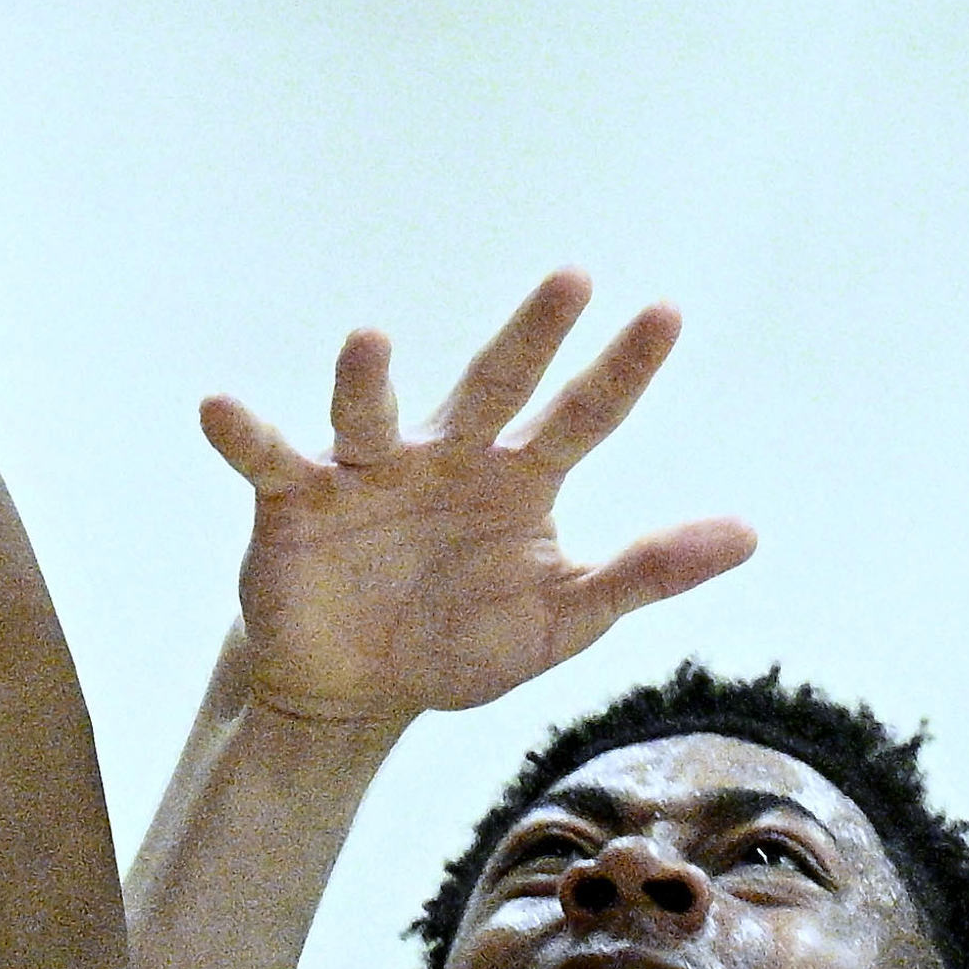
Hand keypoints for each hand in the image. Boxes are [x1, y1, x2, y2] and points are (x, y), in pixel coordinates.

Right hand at [200, 271, 755, 728]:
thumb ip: (647, 572)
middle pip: (494, 385)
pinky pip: (267, 457)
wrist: (355, 689)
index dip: (621, 371)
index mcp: (517, 479)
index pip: (582, 416)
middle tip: (572, 279)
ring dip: (368, 379)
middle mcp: (447, 456)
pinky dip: (243, 432)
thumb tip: (750, 534)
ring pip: (373, 411)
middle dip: (531, 336)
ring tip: (371, 340)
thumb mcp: (563, 614)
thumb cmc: (460, 635)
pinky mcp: (297, 501)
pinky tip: (218, 405)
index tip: (666, 315)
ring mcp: (370, 472)